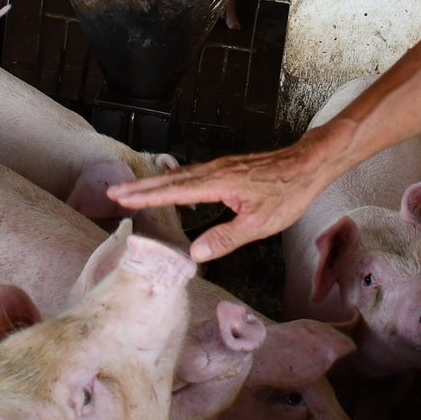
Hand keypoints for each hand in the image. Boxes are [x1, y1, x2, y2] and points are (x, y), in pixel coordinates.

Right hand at [108, 138, 334, 262]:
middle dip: (140, 187)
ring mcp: (219, 167)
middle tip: (113, 192)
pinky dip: (172, 180)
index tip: (122, 198)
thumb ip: (225, 238)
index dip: (147, 197)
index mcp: (217, 184)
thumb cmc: (287, 193)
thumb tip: (195, 254)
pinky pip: (191, 174)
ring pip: (179, 175)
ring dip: (154, 183)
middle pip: (170, 180)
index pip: (174, 192)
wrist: (307, 165)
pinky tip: (170, 187)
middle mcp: (213, 171)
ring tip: (132, 190)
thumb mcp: (259, 224)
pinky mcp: (226, 168)